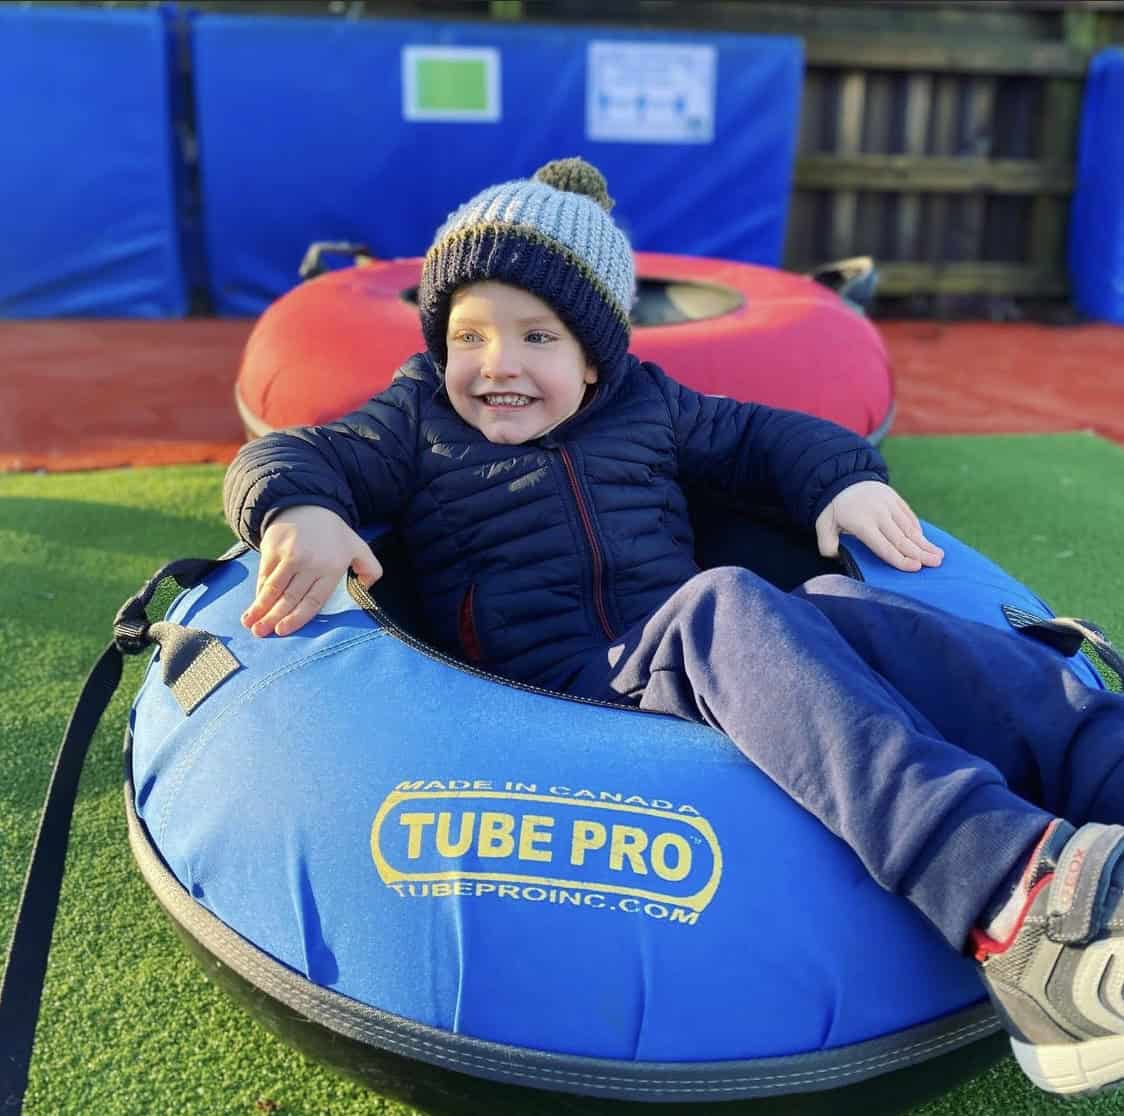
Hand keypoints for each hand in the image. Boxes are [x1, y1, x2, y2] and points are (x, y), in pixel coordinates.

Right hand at [242, 505, 382, 636]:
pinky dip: (259, 591)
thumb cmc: (333, 533)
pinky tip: (253, 604)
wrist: (308, 503)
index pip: (313, 600)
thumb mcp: (358, 546)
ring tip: (250, 623)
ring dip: (260, 608)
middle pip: (290, 598)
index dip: (297, 618)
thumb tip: (366, 588)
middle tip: (261, 633)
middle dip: (274, 618)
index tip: (283, 630)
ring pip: (273, 588)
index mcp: (331, 567)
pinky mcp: (272, 548)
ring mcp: (289, 555)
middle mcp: (310, 563)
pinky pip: (264, 575)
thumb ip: (370, 568)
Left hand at [815, 481, 943, 572]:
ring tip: (939, 555)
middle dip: (920, 553)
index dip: (900, 559)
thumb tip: (838, 557)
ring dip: (924, 542)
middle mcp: (878, 514)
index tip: (916, 568)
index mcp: (861, 523)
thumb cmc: (832, 508)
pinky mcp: (894, 498)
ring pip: (909, 527)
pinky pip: (908, 515)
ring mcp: (888, 504)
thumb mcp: (822, 524)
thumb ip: (827, 544)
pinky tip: (926, 540)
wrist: (840, 477)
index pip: (884, 546)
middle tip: (937, 564)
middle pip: (902, 538)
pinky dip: (917, 529)